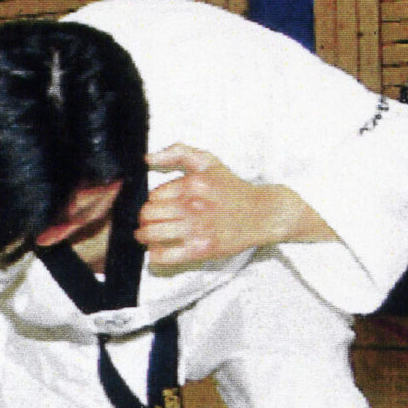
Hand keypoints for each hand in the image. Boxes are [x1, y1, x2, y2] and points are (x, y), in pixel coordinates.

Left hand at [135, 144, 325, 266]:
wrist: (263, 213)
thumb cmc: (233, 189)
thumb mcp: (208, 162)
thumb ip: (178, 153)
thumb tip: (147, 158)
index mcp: (192, 184)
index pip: (153, 195)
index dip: (152, 202)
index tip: (157, 206)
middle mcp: (193, 206)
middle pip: (148, 214)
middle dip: (144, 219)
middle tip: (148, 222)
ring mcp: (197, 229)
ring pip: (152, 233)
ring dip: (144, 236)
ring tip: (146, 236)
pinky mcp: (202, 249)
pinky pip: (166, 255)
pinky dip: (156, 254)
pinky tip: (157, 250)